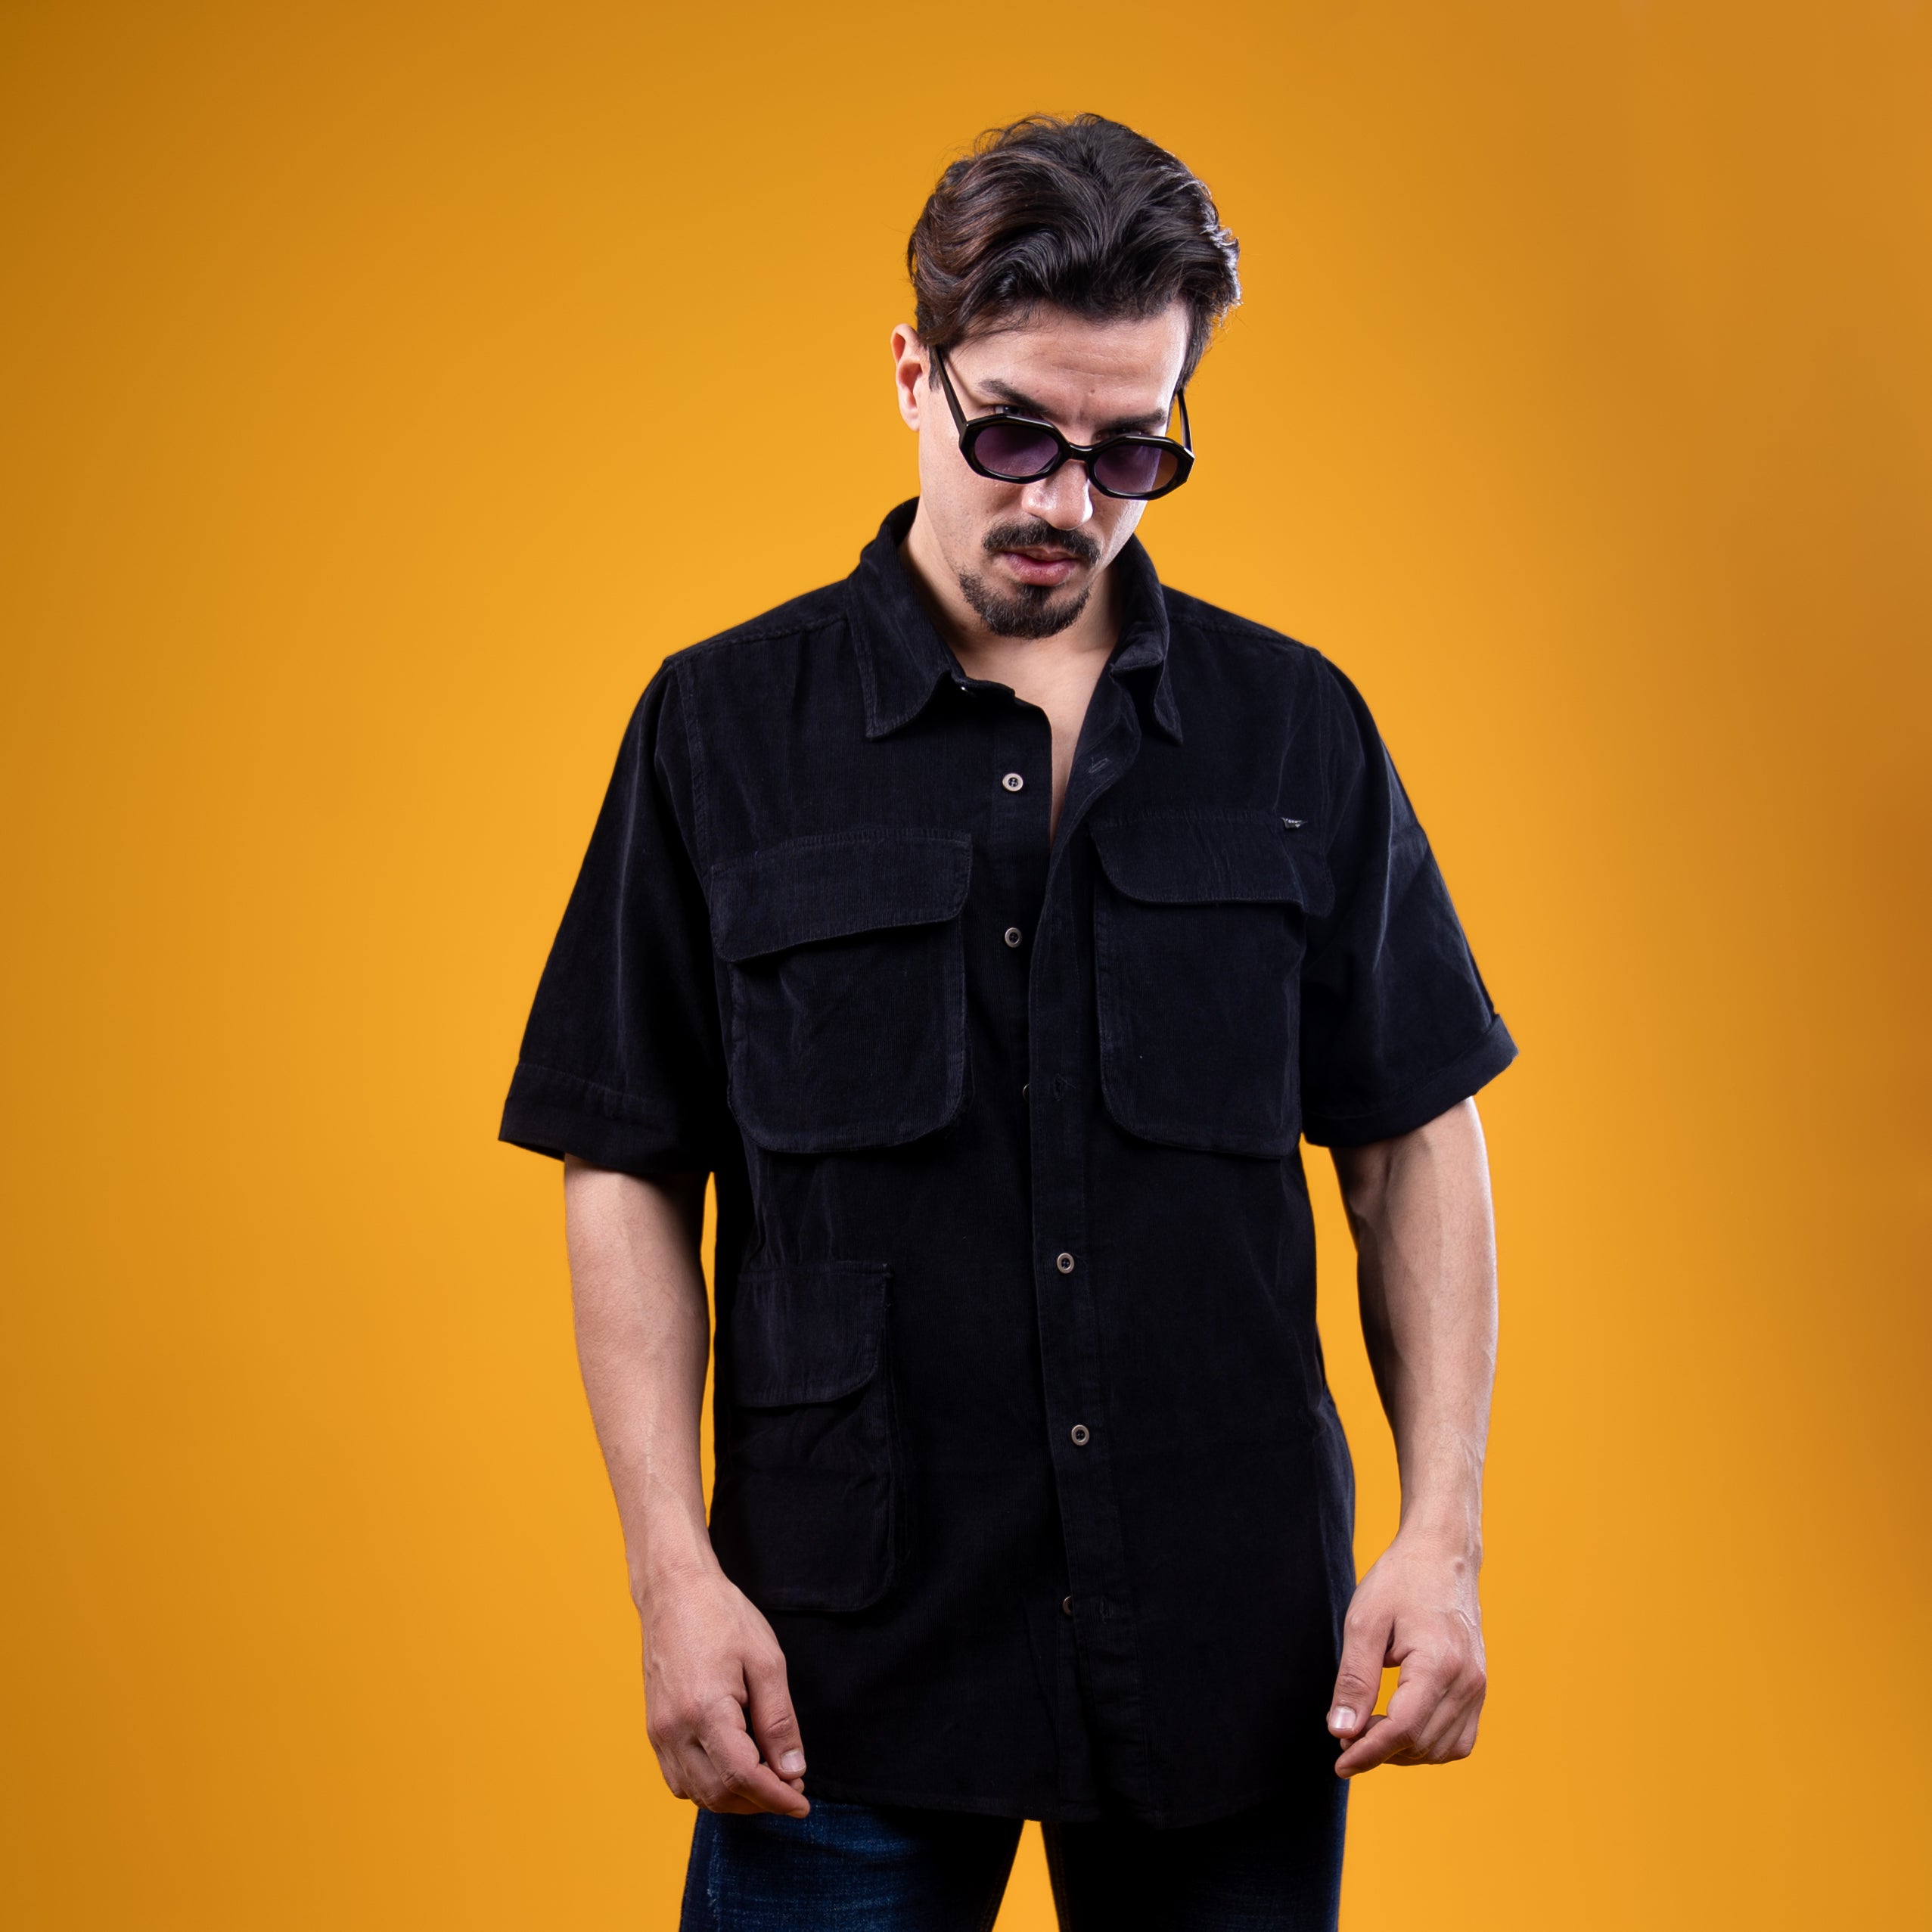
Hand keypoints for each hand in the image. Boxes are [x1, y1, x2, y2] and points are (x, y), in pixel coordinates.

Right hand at [639, 1560, 809, 1815]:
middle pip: (719, 1794)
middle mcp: (674, 1730)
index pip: (744, 1777)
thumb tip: (792, 1771)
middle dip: (759, 1802)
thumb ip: (779, 1721)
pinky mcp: (653, 1729)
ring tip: (767, 1781)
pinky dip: (708, 1786)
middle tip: (791, 1788)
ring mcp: (659, 1732)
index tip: (802, 1804)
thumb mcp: (765, 1661)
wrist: (674, 1590)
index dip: (776, 1798)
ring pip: (696, 1793)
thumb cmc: (722, 1616)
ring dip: (734, 1799)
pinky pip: (679, 1778)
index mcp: (705, 1711)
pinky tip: (732, 1769)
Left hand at [1326, 1531, 1485, 1776]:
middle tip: (1346, 1736)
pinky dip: (1430, 1745)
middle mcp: (1467, 1682)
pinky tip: (1401, 1729)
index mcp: (1438, 1664)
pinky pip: (1459, 1738)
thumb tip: (1341, 1731)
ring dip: (1404, 1753)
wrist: (1442, 1556)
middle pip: (1421, 1744)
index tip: (1339, 1762)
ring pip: (1442, 1749)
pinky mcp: (1479, 1688)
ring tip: (1371, 1730)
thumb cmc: (1400, 1582)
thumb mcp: (1364, 1622)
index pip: (1402, 1730)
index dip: (1368, 1753)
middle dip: (1380, 1752)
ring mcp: (1478, 1687)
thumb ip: (1354, 1680)